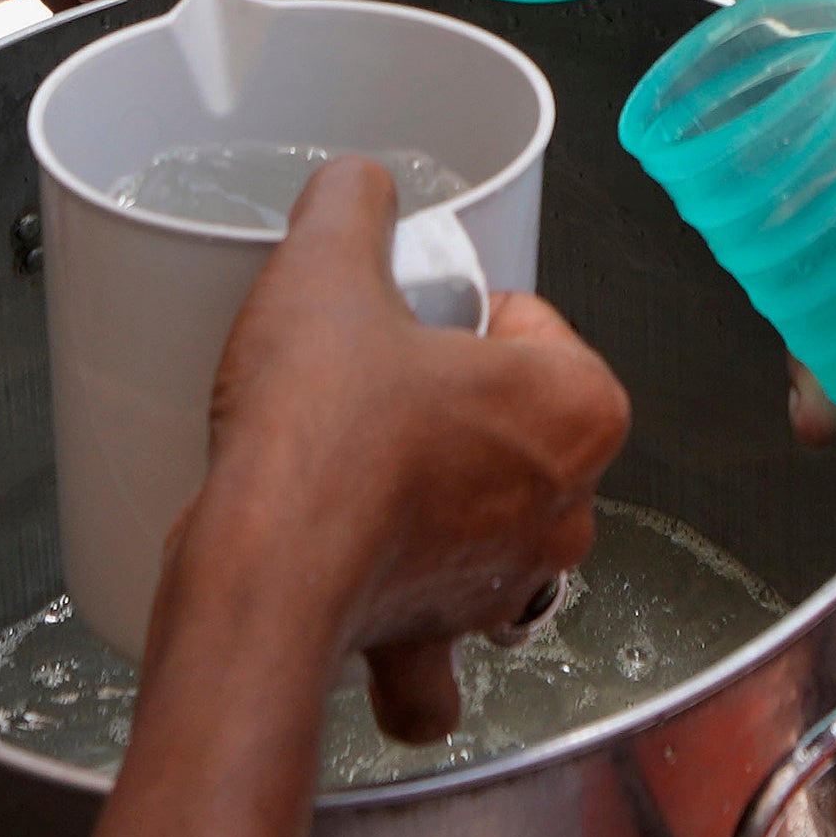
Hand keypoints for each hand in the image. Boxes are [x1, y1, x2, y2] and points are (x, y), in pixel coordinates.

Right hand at [176, 161, 626, 739]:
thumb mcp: (326, 271)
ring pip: (496, 532)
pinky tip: (377, 611)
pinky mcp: (443, 639)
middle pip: (521, 426)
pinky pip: (445, 650)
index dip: (461, 310)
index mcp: (575, 408)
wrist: (260, 575)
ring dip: (447, 512)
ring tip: (362, 475)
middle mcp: (564, 507)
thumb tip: (358, 186)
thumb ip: (353, 207)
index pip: (532, 323)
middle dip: (458, 405)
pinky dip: (418, 638)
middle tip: (376, 383)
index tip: (407, 318)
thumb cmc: (316, 436)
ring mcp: (507, 582)